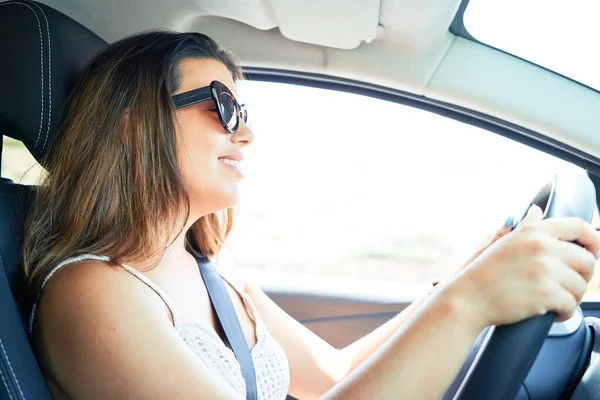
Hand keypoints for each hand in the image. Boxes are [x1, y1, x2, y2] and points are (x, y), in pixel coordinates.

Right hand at [450, 204, 599, 326]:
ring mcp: (545, 269)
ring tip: (552, 302)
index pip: (578, 227)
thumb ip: (523, 226)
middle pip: (587, 261)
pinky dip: (563, 313)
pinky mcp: (546, 293)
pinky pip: (572, 305)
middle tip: (564, 288)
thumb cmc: (480, 274)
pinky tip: (549, 313)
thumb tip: (537, 211)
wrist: (466, 299)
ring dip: (570, 298)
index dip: (593, 241)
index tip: (593, 253)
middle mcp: (541, 246)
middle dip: (580, 278)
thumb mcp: (500, 242)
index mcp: (532, 232)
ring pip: (581, 286)